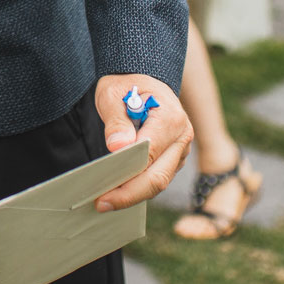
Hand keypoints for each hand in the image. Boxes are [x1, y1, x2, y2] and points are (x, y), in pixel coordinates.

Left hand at [93, 74, 192, 211]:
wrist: (141, 79)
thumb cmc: (125, 85)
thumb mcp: (112, 95)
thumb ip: (116, 121)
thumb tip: (118, 148)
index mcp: (170, 118)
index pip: (149, 156)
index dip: (127, 177)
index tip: (104, 189)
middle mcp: (182, 137)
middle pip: (158, 177)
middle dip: (129, 195)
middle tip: (101, 205)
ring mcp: (180, 150)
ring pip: (159, 182)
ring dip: (133, 194)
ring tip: (104, 202)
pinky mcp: (173, 158)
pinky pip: (157, 177)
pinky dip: (138, 187)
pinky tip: (116, 193)